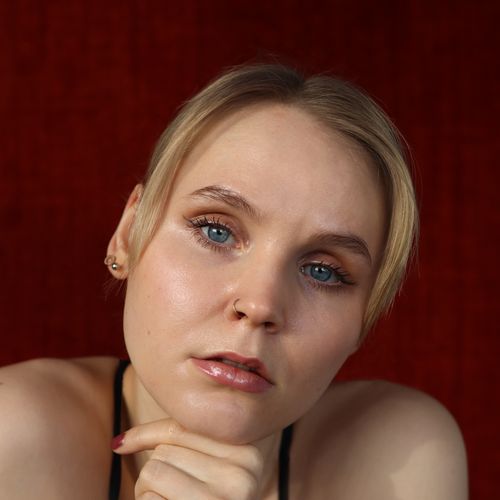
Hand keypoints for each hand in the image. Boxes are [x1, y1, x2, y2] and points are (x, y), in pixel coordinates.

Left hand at [113, 418, 265, 499]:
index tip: (124, 444)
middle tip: (169, 494)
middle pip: (164, 451)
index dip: (150, 437)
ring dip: (147, 491)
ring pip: (153, 470)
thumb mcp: (210, 470)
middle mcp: (241, 475)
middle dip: (154, 472)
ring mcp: (220, 498)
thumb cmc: (207, 499)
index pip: (182, 428)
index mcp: (248, 454)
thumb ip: (180, 443)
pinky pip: (149, 499)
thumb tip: (119, 442)